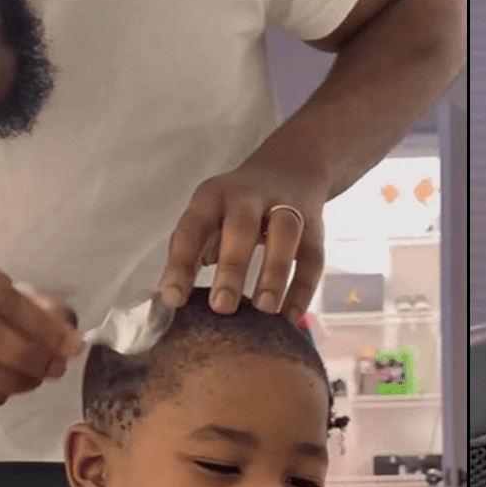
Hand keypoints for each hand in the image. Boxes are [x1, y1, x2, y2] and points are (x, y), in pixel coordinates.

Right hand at [0, 257, 84, 408]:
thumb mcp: (18, 299)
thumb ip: (48, 314)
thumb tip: (71, 342)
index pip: (1, 298)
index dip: (42, 325)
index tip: (72, 346)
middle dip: (27, 354)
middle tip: (56, 368)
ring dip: (12, 380)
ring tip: (35, 379)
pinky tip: (9, 388)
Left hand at [158, 163, 326, 320]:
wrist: (289, 170)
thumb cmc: (235, 208)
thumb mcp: (207, 216)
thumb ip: (189, 251)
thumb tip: (171, 298)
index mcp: (213, 195)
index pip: (192, 228)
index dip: (181, 264)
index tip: (173, 300)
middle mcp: (249, 196)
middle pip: (241, 227)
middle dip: (232, 267)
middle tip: (222, 307)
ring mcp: (286, 207)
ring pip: (284, 235)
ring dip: (274, 273)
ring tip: (264, 310)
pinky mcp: (314, 225)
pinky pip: (312, 257)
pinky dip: (303, 288)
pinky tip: (289, 316)